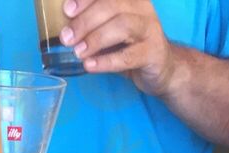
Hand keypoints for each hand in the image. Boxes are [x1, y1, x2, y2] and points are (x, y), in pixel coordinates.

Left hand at [61, 0, 176, 95]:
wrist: (162, 69)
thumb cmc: (131, 47)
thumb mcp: (112, 30)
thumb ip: (94, 25)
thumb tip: (66, 29)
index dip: (86, 0)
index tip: (67, 10)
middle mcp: (142, 8)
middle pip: (112, 7)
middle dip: (86, 21)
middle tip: (67, 38)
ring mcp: (150, 29)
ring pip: (121, 27)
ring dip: (96, 39)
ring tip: (78, 52)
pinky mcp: (153, 53)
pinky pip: (128, 56)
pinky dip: (106, 61)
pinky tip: (90, 66)